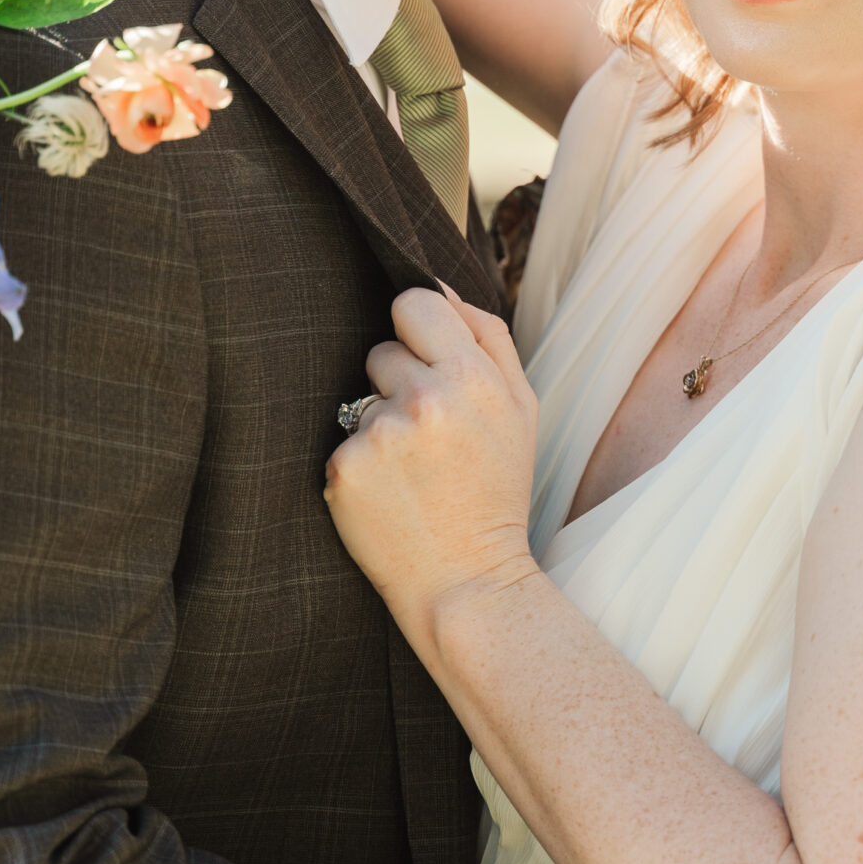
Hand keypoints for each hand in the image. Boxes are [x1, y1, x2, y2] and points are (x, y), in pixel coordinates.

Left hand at [323, 287, 539, 660]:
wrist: (468, 580)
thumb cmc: (496, 490)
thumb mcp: (521, 408)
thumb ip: (486, 336)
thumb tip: (439, 283)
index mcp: (473, 377)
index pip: (414, 301)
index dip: (417, 330)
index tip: (427, 363)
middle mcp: (425, 399)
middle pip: (382, 349)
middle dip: (400, 382)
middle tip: (429, 436)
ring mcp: (380, 435)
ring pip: (360, 397)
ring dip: (379, 424)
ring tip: (412, 470)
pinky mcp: (344, 468)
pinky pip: (341, 440)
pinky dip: (359, 464)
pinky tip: (389, 494)